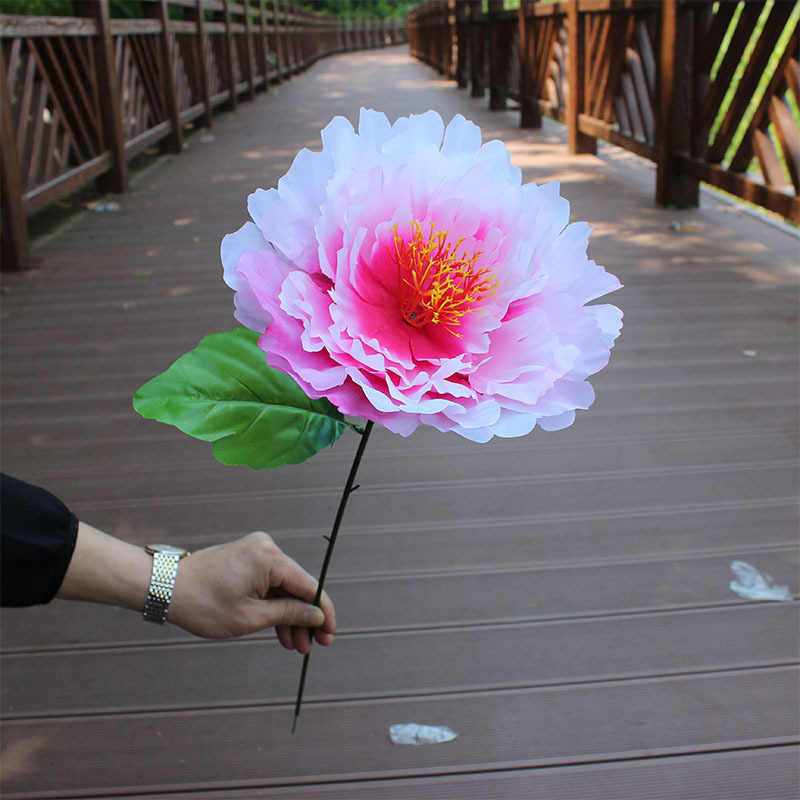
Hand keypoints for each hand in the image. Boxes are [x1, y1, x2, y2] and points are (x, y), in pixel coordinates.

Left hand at [168, 531, 335, 650]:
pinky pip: (270, 582)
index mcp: (270, 558)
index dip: (323, 612)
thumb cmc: (203, 604)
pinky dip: (274, 604)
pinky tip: (281, 630)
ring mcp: (257, 550)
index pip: (310, 586)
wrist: (166, 587)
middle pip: (298, 586)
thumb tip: (317, 615)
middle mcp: (267, 547)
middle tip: (312, 646)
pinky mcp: (248, 557)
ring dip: (290, 615)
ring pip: (284, 587)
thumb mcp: (250, 617)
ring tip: (295, 645)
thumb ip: (288, 614)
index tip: (330, 635)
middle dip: (305, 618)